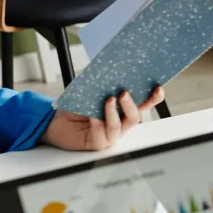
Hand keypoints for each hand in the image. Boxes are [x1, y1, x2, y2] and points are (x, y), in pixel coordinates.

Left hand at [41, 88, 164, 151]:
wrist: (54, 121)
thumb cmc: (75, 106)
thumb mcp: (91, 91)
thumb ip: (103, 84)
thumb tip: (113, 69)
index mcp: (123, 110)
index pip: (143, 104)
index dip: (153, 98)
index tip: (157, 88)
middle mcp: (120, 123)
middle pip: (136, 117)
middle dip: (134, 104)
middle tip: (125, 92)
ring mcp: (110, 134)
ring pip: (121, 126)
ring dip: (116, 112)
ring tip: (109, 99)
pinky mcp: (98, 142)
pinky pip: (102, 133)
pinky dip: (98, 121)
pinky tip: (93, 114)